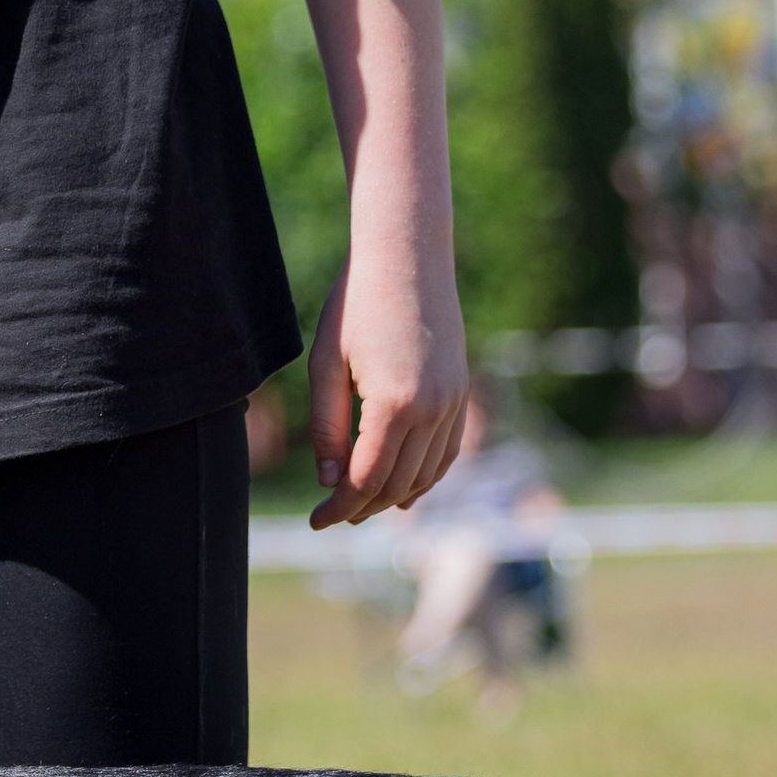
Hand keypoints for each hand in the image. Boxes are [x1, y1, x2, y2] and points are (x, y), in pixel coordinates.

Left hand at [305, 245, 467, 530]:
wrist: (408, 256)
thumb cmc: (356, 304)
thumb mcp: (326, 365)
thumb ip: (327, 427)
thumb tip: (329, 481)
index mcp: (393, 404)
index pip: (366, 479)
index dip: (339, 506)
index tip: (315, 520)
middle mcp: (432, 409)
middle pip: (397, 484)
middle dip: (362, 508)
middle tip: (331, 516)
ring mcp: (453, 402)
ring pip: (427, 474)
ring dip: (394, 498)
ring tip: (360, 506)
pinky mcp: (461, 392)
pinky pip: (448, 452)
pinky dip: (426, 477)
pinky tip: (404, 489)